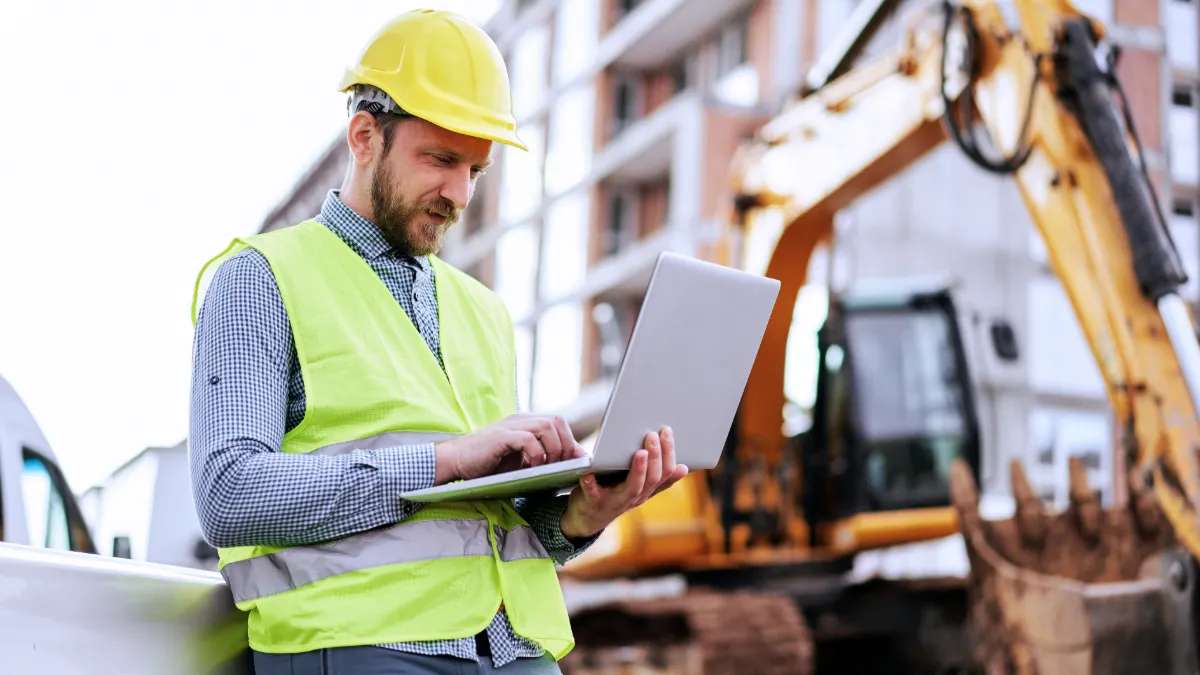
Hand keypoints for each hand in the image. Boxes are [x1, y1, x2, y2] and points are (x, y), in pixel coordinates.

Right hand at [433, 413, 583, 483]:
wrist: (455, 461)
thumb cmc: (487, 464)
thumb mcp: (519, 461)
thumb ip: (539, 458)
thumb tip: (566, 465)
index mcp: (525, 423)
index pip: (557, 422)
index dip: (571, 440)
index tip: (577, 460)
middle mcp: (520, 420)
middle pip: (556, 420)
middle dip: (567, 443)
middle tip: (565, 464)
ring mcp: (510, 426)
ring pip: (546, 426)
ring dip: (554, 448)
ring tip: (549, 466)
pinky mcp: (501, 436)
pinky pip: (528, 439)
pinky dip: (536, 454)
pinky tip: (533, 467)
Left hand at [560, 426, 688, 539]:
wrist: (587, 518)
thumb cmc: (614, 493)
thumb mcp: (639, 487)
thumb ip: (658, 478)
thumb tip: (683, 468)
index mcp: (646, 490)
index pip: (665, 473)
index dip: (668, 453)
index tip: (666, 431)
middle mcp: (635, 497)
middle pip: (652, 479)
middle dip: (655, 456)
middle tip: (652, 435)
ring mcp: (615, 501)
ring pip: (633, 488)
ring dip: (638, 470)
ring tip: (640, 452)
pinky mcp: (594, 503)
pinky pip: (593, 494)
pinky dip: (591, 484)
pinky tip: (588, 473)